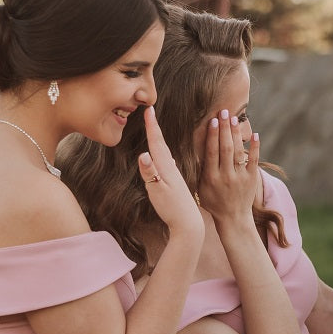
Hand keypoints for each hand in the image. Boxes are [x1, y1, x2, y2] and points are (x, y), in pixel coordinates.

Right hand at [139, 107, 204, 237]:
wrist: (189, 224)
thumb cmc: (172, 209)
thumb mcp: (157, 191)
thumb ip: (150, 173)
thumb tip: (143, 154)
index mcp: (166, 168)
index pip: (157, 142)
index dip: (152, 126)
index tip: (149, 109)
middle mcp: (172, 168)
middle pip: (162, 144)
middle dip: (155, 127)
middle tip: (150, 111)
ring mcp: (175, 176)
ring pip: (167, 153)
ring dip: (161, 139)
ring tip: (157, 129)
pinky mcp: (176, 184)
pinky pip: (170, 163)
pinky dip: (165, 155)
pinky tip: (167, 157)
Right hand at [196, 109, 260, 222]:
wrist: (233, 218)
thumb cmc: (213, 202)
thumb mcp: (199, 188)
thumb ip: (197, 170)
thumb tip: (188, 151)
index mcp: (211, 177)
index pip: (212, 152)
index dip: (212, 135)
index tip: (212, 120)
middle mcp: (226, 176)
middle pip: (226, 148)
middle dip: (224, 128)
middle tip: (223, 111)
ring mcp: (240, 177)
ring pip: (239, 152)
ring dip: (236, 134)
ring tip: (234, 118)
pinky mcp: (252, 179)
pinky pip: (254, 161)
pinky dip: (255, 147)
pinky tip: (254, 134)